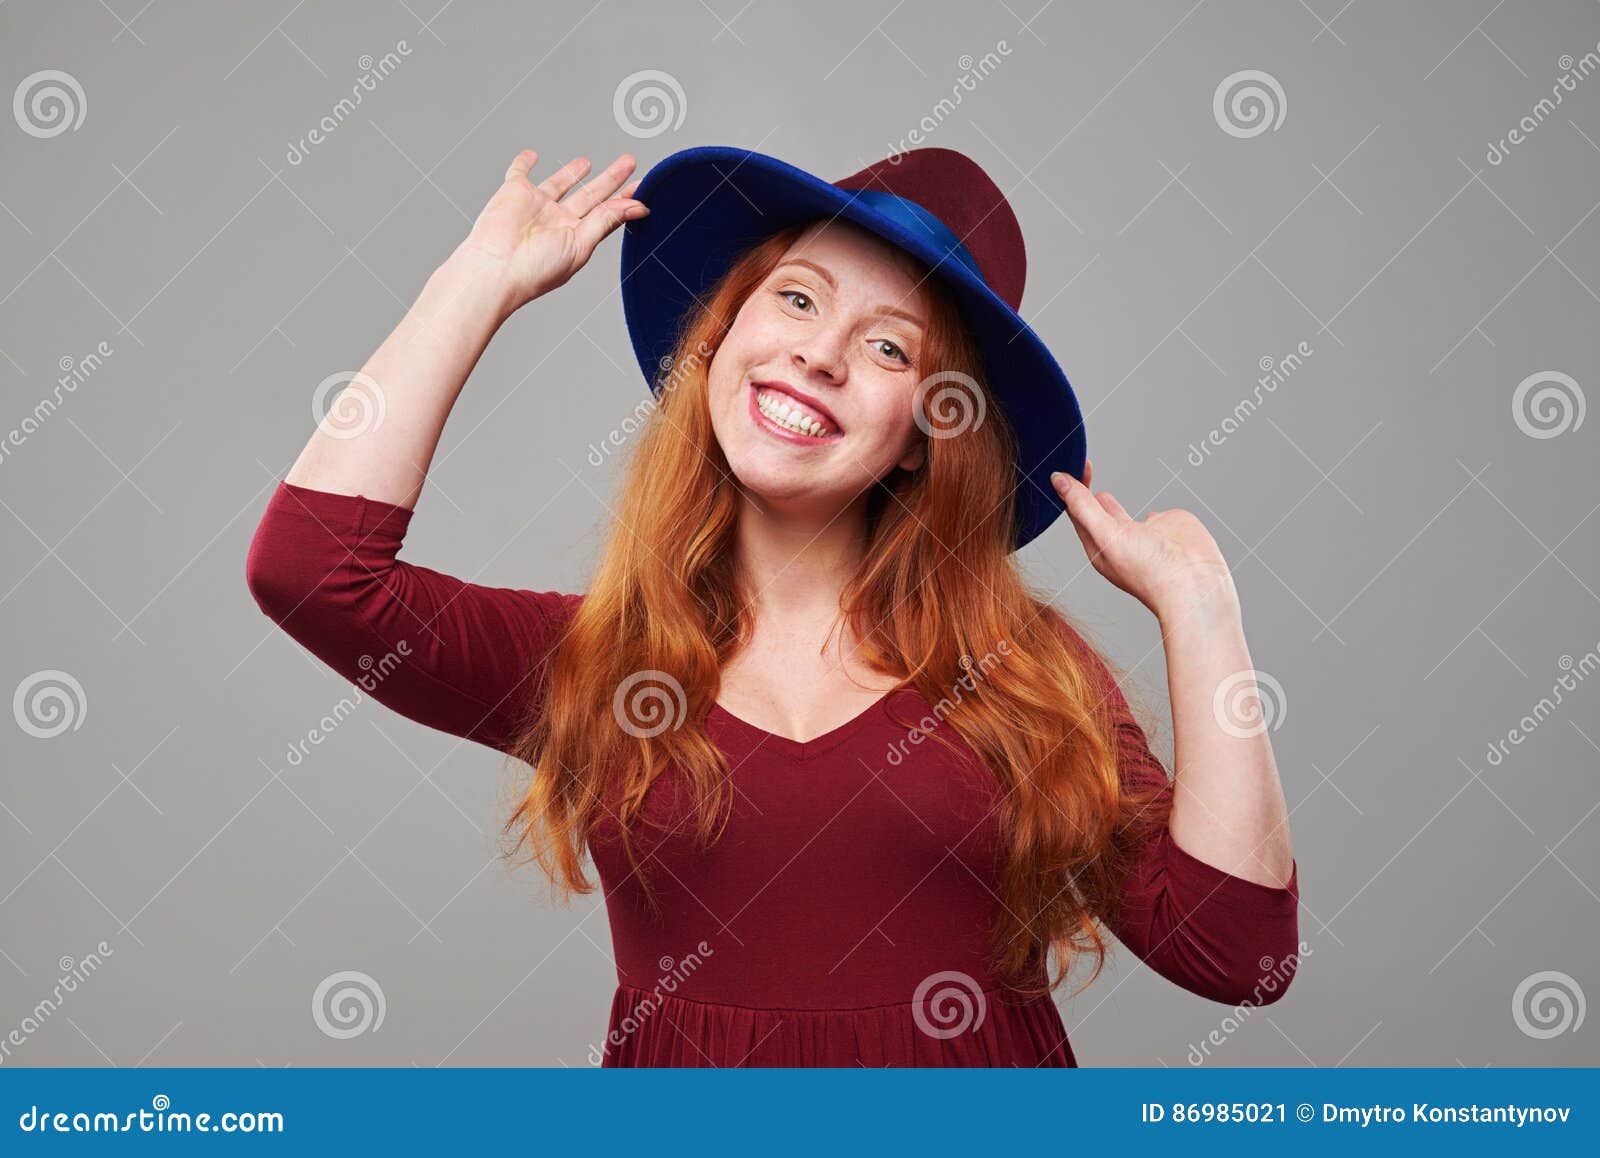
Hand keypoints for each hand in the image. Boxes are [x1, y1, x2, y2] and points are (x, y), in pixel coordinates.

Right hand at [454, 149, 648, 312]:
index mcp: (576, 236)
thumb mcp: (580, 244)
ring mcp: (536, 206)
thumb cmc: (535, 269)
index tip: (643, 189)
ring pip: (559, 183)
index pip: (607, 213)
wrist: (495, 268)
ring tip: (586, 162)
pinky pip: (519, 173)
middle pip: (590, 195)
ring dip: (572, 172)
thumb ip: (606, 221)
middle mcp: (558, 221)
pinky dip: (523, 163)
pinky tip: (531, 155)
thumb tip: (639, 206)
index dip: (625, 200)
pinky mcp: (514, 192)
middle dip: (610, 179)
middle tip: (628, 162)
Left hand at [1052, 460, 1237, 619]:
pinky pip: (1155, 516)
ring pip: (1121, 515)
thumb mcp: (1107, 534)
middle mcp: (1120, 540)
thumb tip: (1058, 480)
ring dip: (1108, 504)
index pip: (1076, 512)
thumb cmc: (1148, 569)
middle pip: (1093, 512)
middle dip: (1084, 492)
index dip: (1071, 487)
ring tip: (1097, 490)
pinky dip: (1149, 511)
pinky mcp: (1170, 526)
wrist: (1195, 583)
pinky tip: (1145, 513)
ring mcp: (1145, 533)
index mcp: (1099, 545)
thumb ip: (1083, 506)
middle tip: (1076, 470)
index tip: (1069, 462)